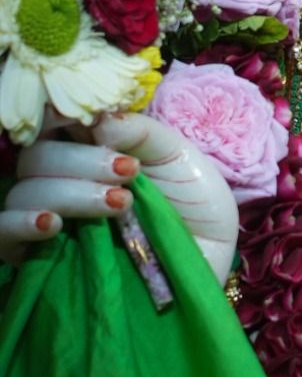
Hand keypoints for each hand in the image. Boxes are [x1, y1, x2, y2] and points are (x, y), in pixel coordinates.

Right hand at [1, 109, 238, 283]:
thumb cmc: (195, 206)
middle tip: (127, 173)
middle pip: (37, 155)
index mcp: (93, 146)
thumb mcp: (178, 157)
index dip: (60, 111)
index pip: (53, 119)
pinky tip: (52, 225)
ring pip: (23, 191)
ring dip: (68, 192)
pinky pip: (4, 238)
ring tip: (118, 204)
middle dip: (80, 160)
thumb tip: (99, 121)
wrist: (206, 264)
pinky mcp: (40, 259)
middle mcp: (63, 178)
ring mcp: (49, 217)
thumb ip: (140, 132)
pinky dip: (21, 225)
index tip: (88, 117)